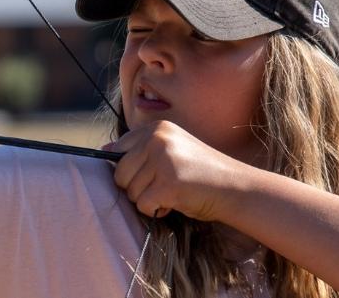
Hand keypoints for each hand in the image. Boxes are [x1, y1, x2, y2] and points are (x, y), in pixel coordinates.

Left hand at [103, 121, 255, 220]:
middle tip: (164, 186)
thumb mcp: (171, 151)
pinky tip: (176, 202)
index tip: (149, 174)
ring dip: (149, 199)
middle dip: (137, 188)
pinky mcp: (168, 183)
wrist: (235, 187)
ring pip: (131, 192)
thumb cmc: (200, 173)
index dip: (130, 170)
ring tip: (174, 191)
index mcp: (156, 128)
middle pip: (120, 174)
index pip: (117, 151)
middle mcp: (157, 139)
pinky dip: (157, 210)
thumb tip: (103, 151)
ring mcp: (162, 160)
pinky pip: (143, 205)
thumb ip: (140, 149)